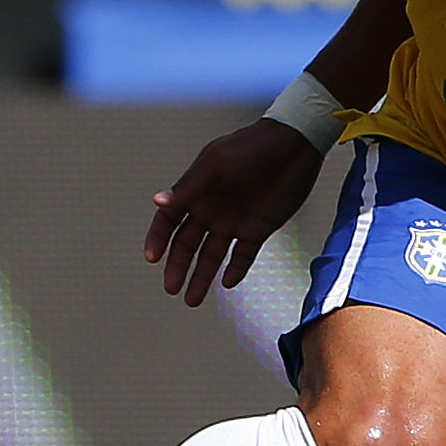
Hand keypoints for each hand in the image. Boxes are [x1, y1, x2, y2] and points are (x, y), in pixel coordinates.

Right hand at [144, 119, 326, 304]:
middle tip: (171, 289)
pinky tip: (228, 283)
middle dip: (178, 267)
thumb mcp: (216, 166)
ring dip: (202, 276)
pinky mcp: (258, 229)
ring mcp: (234, 221)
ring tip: (191, 300)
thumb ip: (189, 188)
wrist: (293, 145)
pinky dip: (236, 269)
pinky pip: (243, 255)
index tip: (152, 259)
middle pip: (187, 244)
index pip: (168, 221)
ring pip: (212, 255)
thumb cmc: (249, 149)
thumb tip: (156, 201)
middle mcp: (211, 210)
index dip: (158, 239)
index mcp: (196, 193)